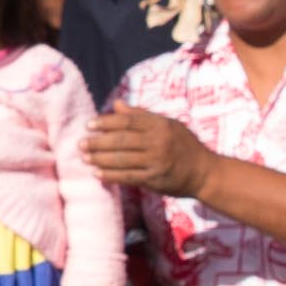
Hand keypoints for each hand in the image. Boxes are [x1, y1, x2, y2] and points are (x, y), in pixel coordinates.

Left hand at [83, 105, 213, 199]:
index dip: (106, 122)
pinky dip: (111, 175)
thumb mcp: (167, 124)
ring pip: (122, 160)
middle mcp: (158, 142)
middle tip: (81, 143)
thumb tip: (117, 105)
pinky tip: (98, 174)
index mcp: (159, 125)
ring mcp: (156, 162)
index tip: (89, 124)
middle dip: (98, 142)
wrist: (204, 172)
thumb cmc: (184, 145)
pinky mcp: (155, 180)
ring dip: (100, 159)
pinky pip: (128, 177)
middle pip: (121, 140)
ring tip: (85, 158)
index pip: (128, 121)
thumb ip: (141, 116)